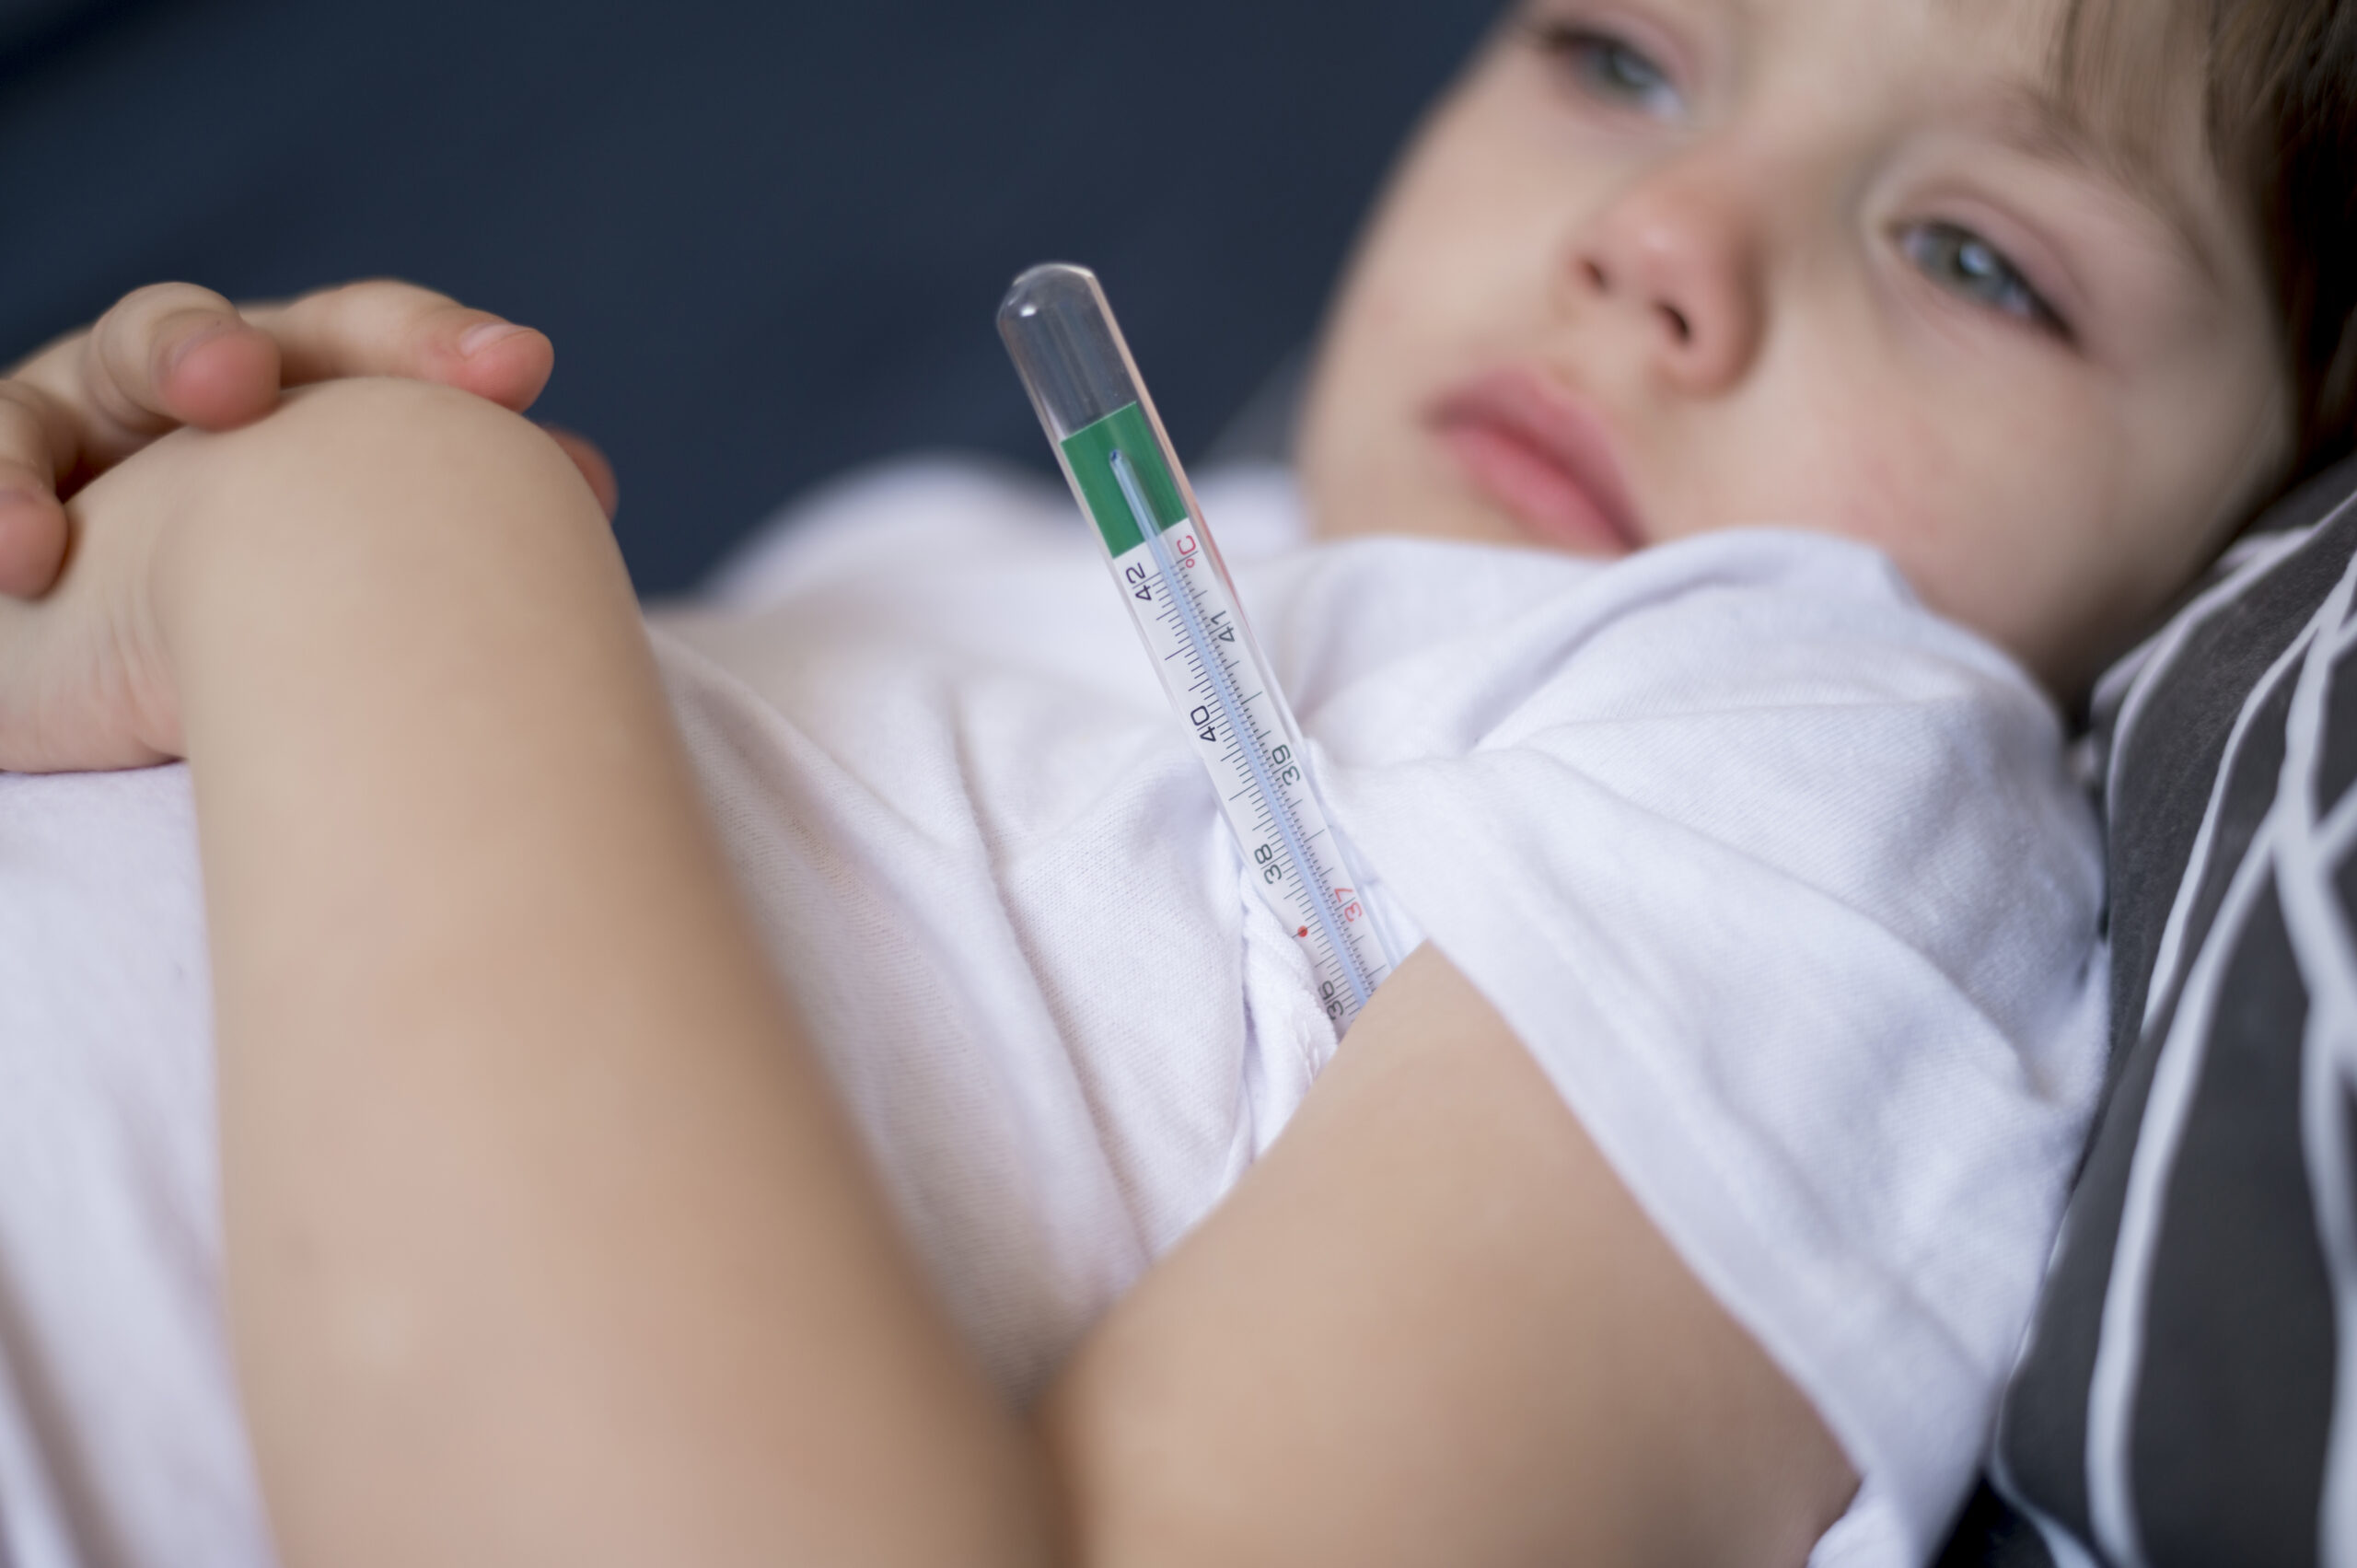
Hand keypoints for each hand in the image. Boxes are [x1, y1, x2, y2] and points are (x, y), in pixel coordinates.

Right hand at [0, 280, 618, 596]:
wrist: (159, 655)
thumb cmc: (300, 589)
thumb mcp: (372, 538)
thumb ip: (469, 501)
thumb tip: (591, 480)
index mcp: (300, 383)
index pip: (362, 334)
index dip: (432, 343)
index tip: (516, 372)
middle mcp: (185, 384)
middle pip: (206, 333)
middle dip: (224, 350)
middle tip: (245, 386)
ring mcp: (83, 426)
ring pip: (79, 380)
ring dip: (131, 391)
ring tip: (175, 421)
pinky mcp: (9, 482)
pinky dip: (5, 501)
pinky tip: (26, 557)